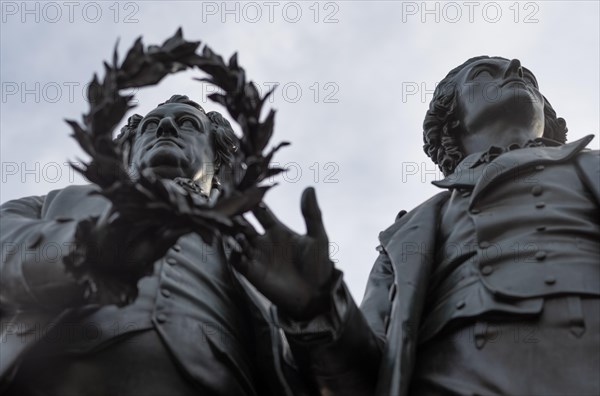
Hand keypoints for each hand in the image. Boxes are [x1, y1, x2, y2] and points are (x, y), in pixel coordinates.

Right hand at [233, 187, 334, 319]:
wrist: (315, 296)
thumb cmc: (318, 266)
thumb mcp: (317, 237)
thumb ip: (312, 214)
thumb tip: (310, 188)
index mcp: (277, 229)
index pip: (260, 210)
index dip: (253, 198)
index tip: (245, 185)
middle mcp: (263, 240)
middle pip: (243, 221)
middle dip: (235, 211)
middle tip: (227, 199)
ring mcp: (256, 256)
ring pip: (236, 238)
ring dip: (230, 229)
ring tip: (226, 218)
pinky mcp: (252, 272)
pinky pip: (236, 259)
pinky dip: (232, 251)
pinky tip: (232, 243)